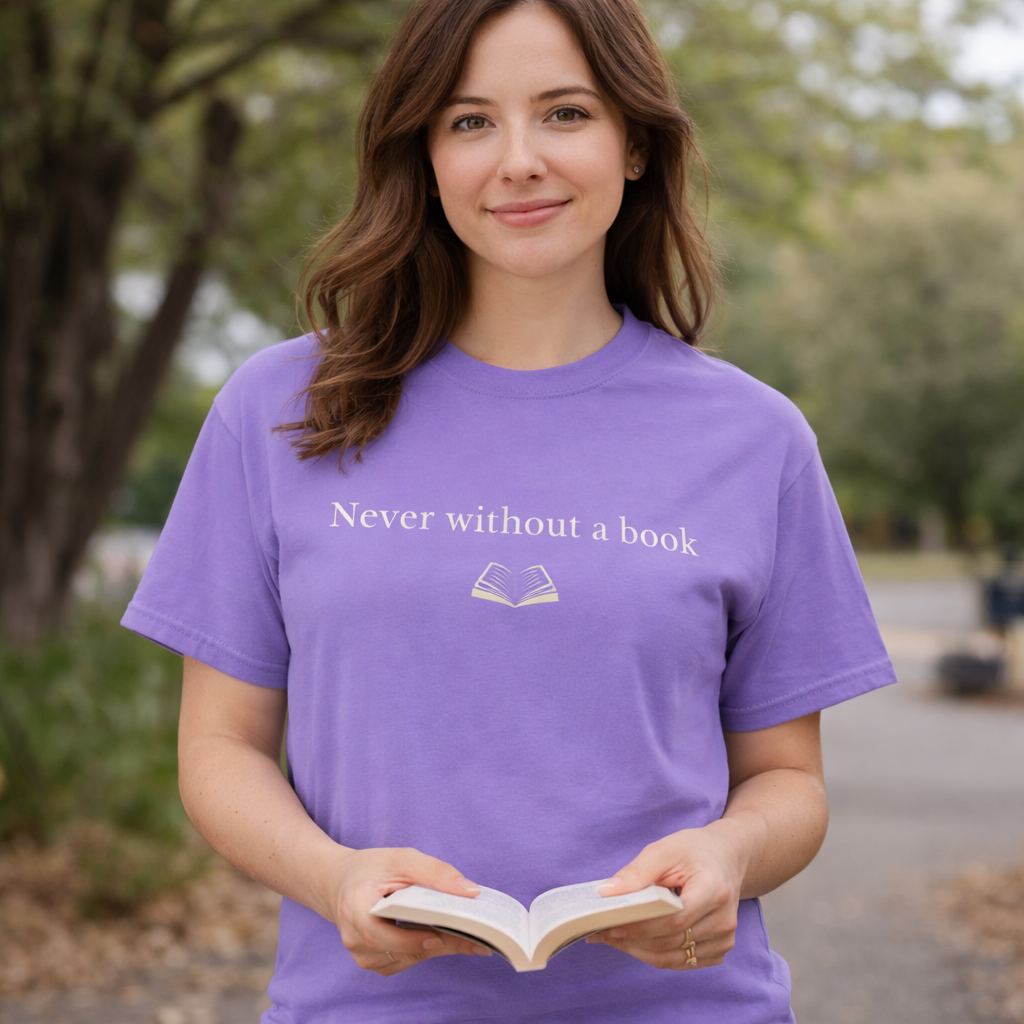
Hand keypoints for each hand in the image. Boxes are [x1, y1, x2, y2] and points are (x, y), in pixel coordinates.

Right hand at [328, 847, 492, 975]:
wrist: (341, 882)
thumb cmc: (372, 868)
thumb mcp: (402, 858)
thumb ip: (435, 872)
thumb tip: (470, 892)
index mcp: (355, 908)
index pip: (381, 933)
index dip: (412, 939)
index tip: (443, 936)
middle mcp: (354, 937)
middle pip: (401, 950)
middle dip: (441, 944)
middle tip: (477, 939)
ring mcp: (361, 954)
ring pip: (406, 959)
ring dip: (437, 948)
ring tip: (468, 936)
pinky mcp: (372, 960)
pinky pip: (404, 961)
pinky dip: (425, 950)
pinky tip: (444, 936)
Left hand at [585, 823, 745, 969]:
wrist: (725, 859)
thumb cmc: (694, 851)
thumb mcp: (665, 849)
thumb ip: (637, 872)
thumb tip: (607, 893)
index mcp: (714, 889)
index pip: (674, 919)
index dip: (639, 926)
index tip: (608, 924)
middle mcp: (724, 919)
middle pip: (671, 941)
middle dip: (632, 939)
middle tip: (599, 931)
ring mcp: (724, 939)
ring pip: (673, 958)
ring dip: (638, 951)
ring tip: (611, 938)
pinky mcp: (718, 950)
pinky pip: (681, 961)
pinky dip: (654, 955)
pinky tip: (633, 942)